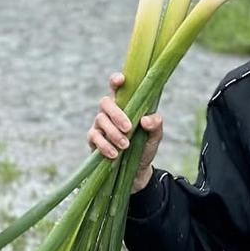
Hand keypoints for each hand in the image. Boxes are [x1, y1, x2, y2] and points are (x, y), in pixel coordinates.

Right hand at [87, 72, 163, 192]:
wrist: (137, 170)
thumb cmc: (145, 145)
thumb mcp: (155, 135)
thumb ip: (155, 124)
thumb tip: (145, 119)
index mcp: (126, 104)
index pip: (117, 88)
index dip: (116, 80)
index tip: (121, 80)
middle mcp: (110, 112)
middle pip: (105, 103)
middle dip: (116, 114)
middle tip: (129, 128)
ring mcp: (100, 125)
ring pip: (100, 120)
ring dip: (113, 133)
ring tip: (126, 145)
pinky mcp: (94, 140)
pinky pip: (94, 137)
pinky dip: (104, 145)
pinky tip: (115, 154)